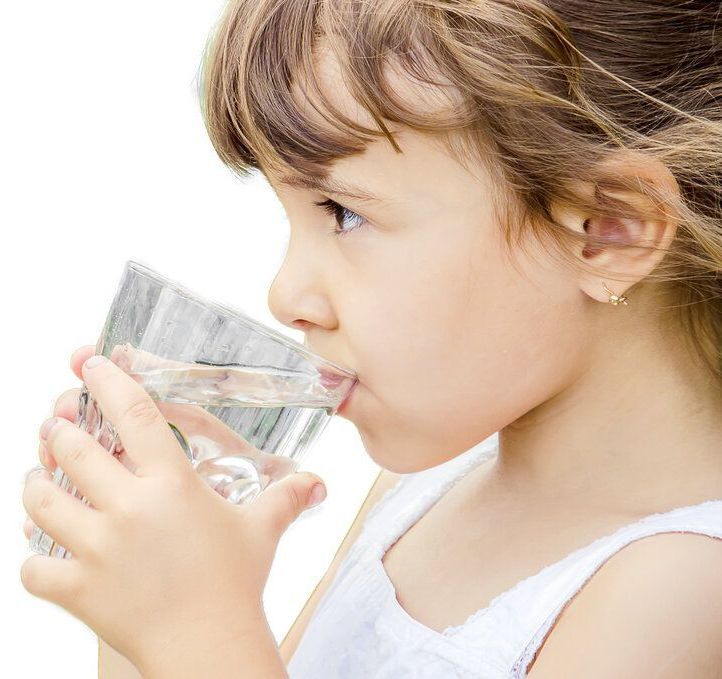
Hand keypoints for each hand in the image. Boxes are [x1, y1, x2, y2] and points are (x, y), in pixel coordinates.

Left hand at [21, 346, 326, 672]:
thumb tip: (318, 483)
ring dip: (35, 484)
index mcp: (171, 484)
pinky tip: (42, 550)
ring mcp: (97, 548)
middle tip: (58, 427)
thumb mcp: (262, 530)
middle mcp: (129, 508)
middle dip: (58, 431)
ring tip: (38, 479)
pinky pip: (32, 569)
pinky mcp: (77, 589)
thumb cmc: (236, 583)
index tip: (90, 363)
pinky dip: (32, 559)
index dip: (108, 381)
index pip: (132, 414)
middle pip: (71, 449)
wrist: (210, 647)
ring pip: (40, 500)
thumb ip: (287, 497)